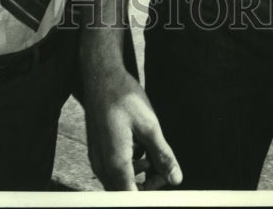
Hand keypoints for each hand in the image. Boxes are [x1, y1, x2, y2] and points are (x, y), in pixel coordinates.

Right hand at [83, 66, 181, 190]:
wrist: (101, 75)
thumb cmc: (123, 96)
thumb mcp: (150, 125)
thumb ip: (162, 155)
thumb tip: (175, 178)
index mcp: (115, 162)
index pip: (131, 197)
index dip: (149, 196)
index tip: (164, 188)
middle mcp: (102, 164)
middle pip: (124, 192)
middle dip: (146, 187)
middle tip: (163, 170)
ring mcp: (97, 157)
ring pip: (118, 181)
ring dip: (138, 176)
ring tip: (152, 158)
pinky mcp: (97, 149)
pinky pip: (112, 169)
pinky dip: (128, 166)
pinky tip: (139, 149)